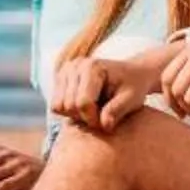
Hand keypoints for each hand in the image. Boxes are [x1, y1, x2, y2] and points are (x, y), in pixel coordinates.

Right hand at [47, 50, 162, 131]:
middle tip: (102, 116)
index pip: (83, 103)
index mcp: (92, 67)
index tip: (107, 122)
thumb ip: (118, 110)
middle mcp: (75, 65)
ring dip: (76, 115)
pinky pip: (55, 105)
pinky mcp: (60, 78)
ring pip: (58, 106)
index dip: (94, 119)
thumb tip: (104, 125)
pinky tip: (86, 106)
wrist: (131, 74)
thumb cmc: (134, 86)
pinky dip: (70, 111)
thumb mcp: (132, 99)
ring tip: (95, 110)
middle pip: (68, 106)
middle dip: (85, 118)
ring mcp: (65, 70)